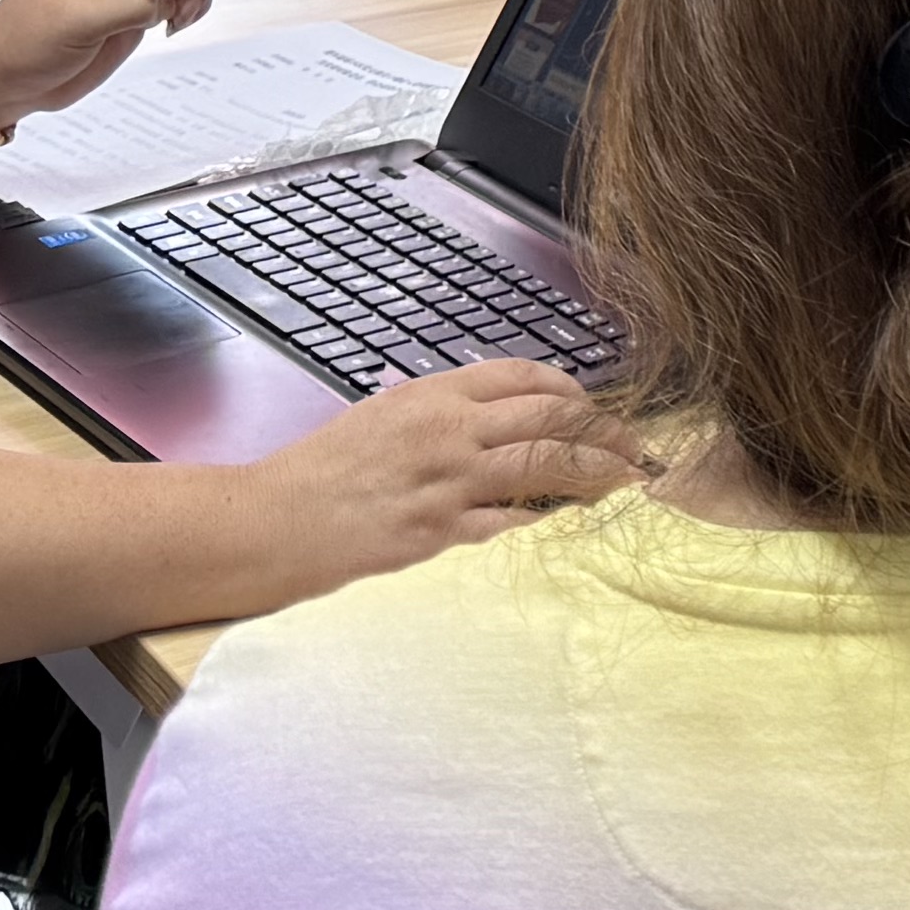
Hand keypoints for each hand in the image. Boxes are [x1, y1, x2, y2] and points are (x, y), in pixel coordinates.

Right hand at [243, 359, 635, 595]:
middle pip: (551, 419)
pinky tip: (557, 515)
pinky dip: (537, 515)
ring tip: (625, 477)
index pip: (524, 378)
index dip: (569, 391)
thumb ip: (439, 412)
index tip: (591, 407)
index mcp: (434, 395)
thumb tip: (487, 415)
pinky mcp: (440, 531)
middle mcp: (449, 431)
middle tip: (634, 444)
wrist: (275, 520)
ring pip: (545, 468)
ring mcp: (448, 483)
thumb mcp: (383, 414)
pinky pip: (507, 520)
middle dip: (602, 430)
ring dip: (594, 472)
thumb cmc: (322, 469)